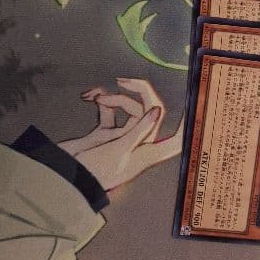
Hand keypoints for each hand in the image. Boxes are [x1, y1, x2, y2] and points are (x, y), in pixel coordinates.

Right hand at [58, 77, 183, 191]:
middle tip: (123, 80)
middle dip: (138, 93)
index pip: (176, 139)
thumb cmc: (93, 172)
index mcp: (147, 152)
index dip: (188, 125)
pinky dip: (101, 103)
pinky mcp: (104, 134)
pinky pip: (109, 112)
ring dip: (113, 98)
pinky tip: (89, 98)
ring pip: (128, 108)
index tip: (196, 104)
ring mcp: (122, 138)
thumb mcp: (118, 151)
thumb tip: (156, 110)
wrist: (63, 179)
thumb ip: (138, 130)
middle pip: (149, 111)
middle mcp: (138, 144)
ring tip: (95, 98)